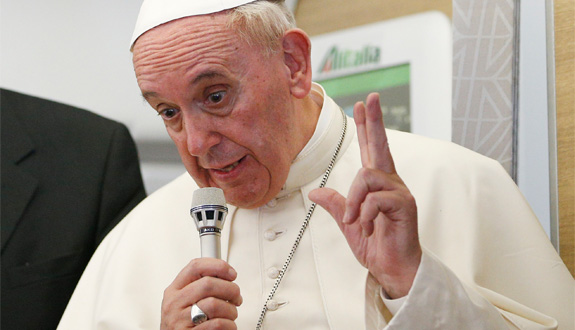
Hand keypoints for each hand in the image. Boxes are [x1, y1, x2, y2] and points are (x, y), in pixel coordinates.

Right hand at [160, 258, 241, 328]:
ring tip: (231, 315)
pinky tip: (228, 325)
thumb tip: (227, 276)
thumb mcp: (185, 301)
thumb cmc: (184, 324)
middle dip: (230, 289)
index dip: (218, 266)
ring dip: (231, 310)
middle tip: (236, 297)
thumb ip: (201, 287)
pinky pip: (217, 324)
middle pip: (208, 284)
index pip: (195, 266)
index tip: (231, 274)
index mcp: (174, 291)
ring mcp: (179, 320)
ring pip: (214, 304)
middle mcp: (174, 304)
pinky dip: (229, 324)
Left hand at [309, 93, 421, 298]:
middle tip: (370, 97)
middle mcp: (391, 183)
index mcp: (378, 185)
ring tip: (356, 220)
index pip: (371, 150)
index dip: (366, 127)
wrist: (393, 269)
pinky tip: (369, 228)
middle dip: (374, 121)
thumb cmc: (376, 246)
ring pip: (367, 176)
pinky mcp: (404, 205)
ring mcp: (399, 192)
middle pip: (381, 145)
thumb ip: (337, 205)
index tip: (361, 105)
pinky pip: (375, 198)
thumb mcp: (349, 224)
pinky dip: (365, 214)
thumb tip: (315, 191)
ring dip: (355, 201)